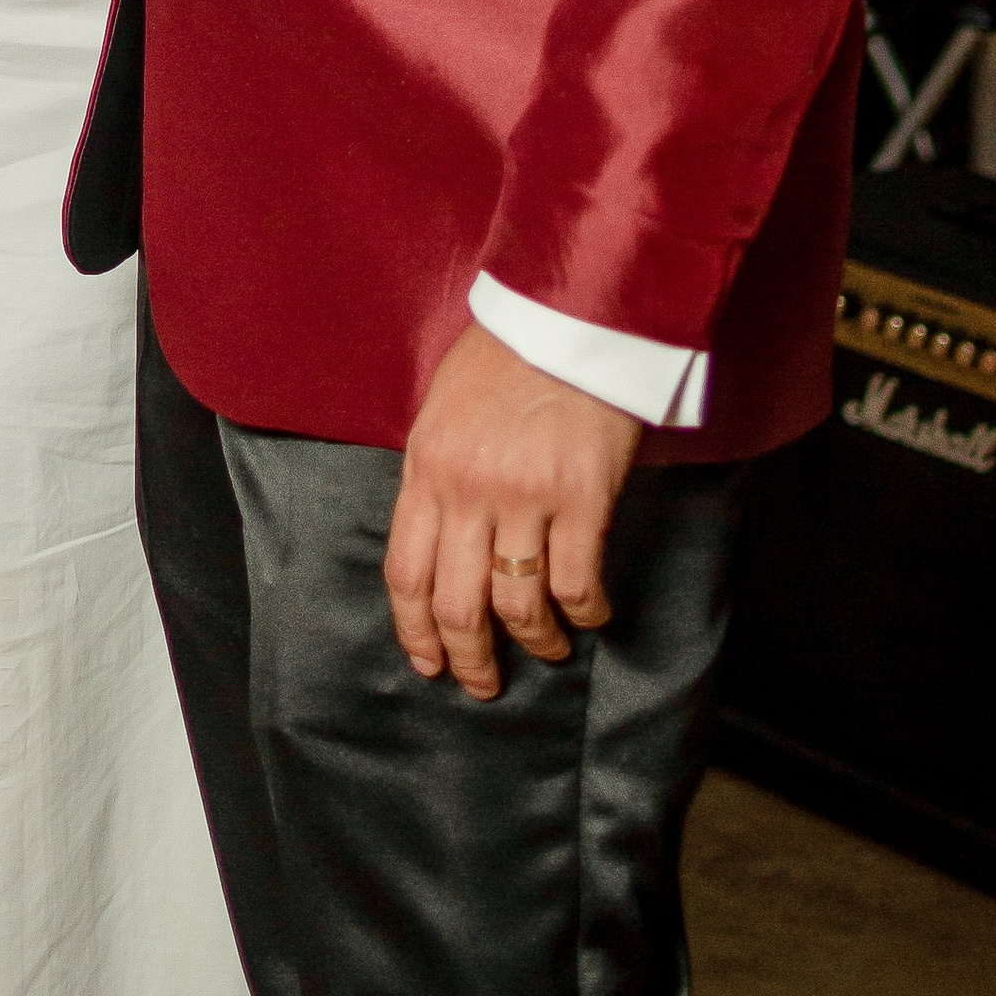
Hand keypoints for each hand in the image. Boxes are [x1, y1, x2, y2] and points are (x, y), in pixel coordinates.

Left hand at [383, 324, 644, 700]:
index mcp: (426, 467)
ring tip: (547, 649)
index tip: (428, 663)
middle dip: (469, 658)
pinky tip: (591, 615)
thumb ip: (437, 473)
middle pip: (456, 604)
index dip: (414, 630)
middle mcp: (468, 489)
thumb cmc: (507, 356)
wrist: (570, 312)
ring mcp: (525, 495)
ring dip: (535, 642)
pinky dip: (584, 612)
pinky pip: (577, 583)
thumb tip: (438, 536)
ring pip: (518, 605)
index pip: (404, 573)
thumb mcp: (443, 408)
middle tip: (483, 684)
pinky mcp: (582, 496)